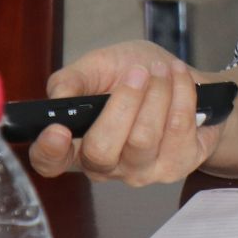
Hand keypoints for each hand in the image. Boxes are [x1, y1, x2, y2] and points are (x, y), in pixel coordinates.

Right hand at [26, 40, 225, 185]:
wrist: (188, 81)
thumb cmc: (136, 74)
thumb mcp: (99, 66)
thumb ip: (72, 79)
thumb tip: (59, 97)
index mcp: (77, 144)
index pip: (50, 163)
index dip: (49, 152)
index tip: (58, 130)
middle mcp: (106, 166)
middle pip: (102, 150)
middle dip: (124, 101)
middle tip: (139, 72)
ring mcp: (142, 171)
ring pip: (143, 138)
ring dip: (158, 93)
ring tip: (162, 69)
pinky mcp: (177, 166)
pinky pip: (179, 130)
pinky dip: (182, 94)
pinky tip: (180, 78)